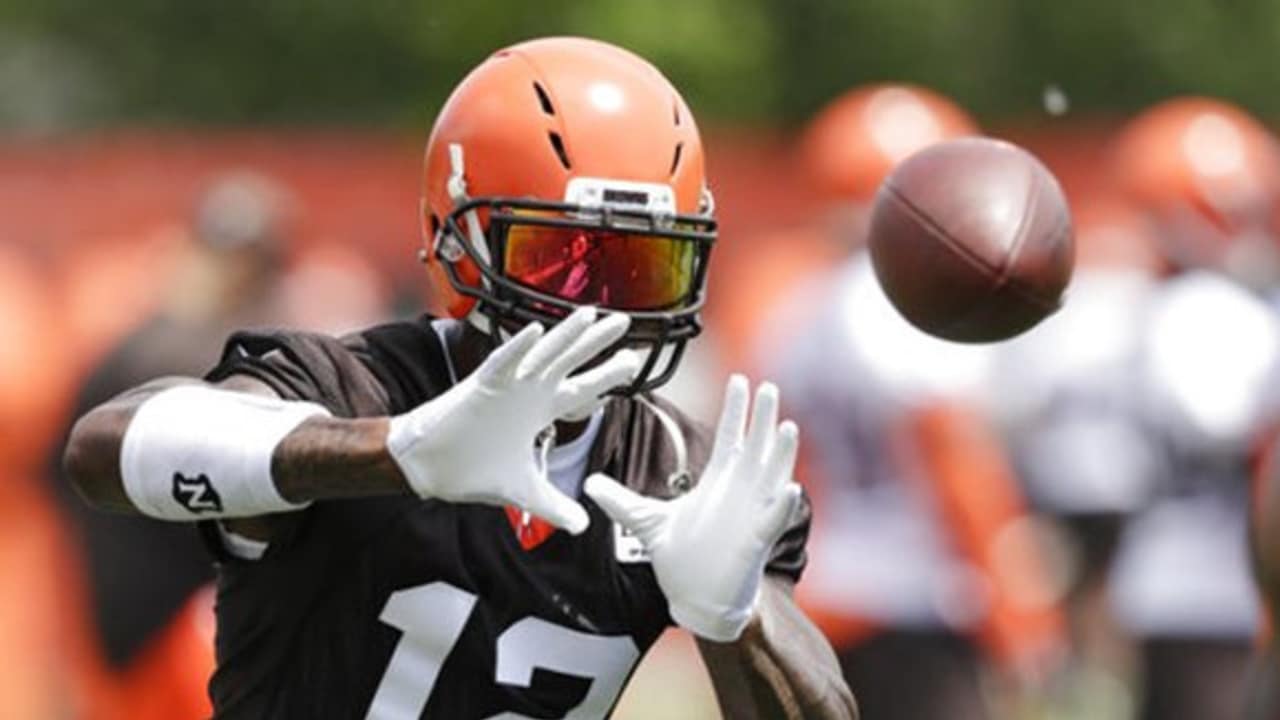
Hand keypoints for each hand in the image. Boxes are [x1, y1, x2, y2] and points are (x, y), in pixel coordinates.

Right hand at [387, 307, 638, 532]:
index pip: (582, 390)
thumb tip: (582, 526)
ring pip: (541, 354)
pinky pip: (501, 363)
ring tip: (590, 315)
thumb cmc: (472, 469)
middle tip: (623, 322)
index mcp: (540, 410)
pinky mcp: (481, 387)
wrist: (431, 468)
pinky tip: (534, 331)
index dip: (607, 377)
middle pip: (570, 362)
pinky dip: (517, 348)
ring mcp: (507, 387)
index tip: (633, 362)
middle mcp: (528, 392)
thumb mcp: (524, 491)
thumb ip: (554, 505)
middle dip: (597, 343)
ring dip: (564, 335)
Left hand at [585, 375, 802, 640]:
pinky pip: (773, 520)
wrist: (699, 601)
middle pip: (755, 447)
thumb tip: (590, 483)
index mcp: (718, 482)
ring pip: (771, 477)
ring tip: (788, 426)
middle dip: (761, 418)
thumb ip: (621, 501)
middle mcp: (740, 492)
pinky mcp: (755, 541)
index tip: (740, 379)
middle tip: (767, 386)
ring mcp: (751, 515)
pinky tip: (789, 488)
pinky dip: (782, 505)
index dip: (736, 410)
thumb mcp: (647, 523)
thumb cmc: (682, 558)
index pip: (730, 437)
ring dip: (781, 454)